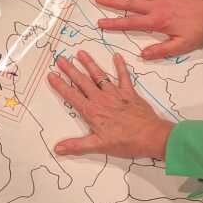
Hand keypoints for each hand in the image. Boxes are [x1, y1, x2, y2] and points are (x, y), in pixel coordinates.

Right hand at [48, 50, 172, 158]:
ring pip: (99, 76)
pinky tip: (116, 56)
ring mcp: (116, 94)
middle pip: (82, 82)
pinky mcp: (129, 93)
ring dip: (89, 64)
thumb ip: (77, 146)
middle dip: (70, 70)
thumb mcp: (99, 146)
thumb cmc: (126, 142)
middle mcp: (101, 100)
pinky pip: (124, 77)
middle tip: (60, 59)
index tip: (51, 75)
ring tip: (80, 53)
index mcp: (92, 112)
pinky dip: (120, 66)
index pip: (71, 96)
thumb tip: (58, 148)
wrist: (150, 136)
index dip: (60, 85)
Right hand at [95, 0, 202, 60]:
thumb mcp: (180, 45)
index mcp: (156, 21)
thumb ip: (161, 50)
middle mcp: (156, 6)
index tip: (100, 23)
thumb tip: (142, 55)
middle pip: (130, 3)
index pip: (130, 23)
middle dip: (112, 1)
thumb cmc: (198, 31)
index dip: (114, 23)